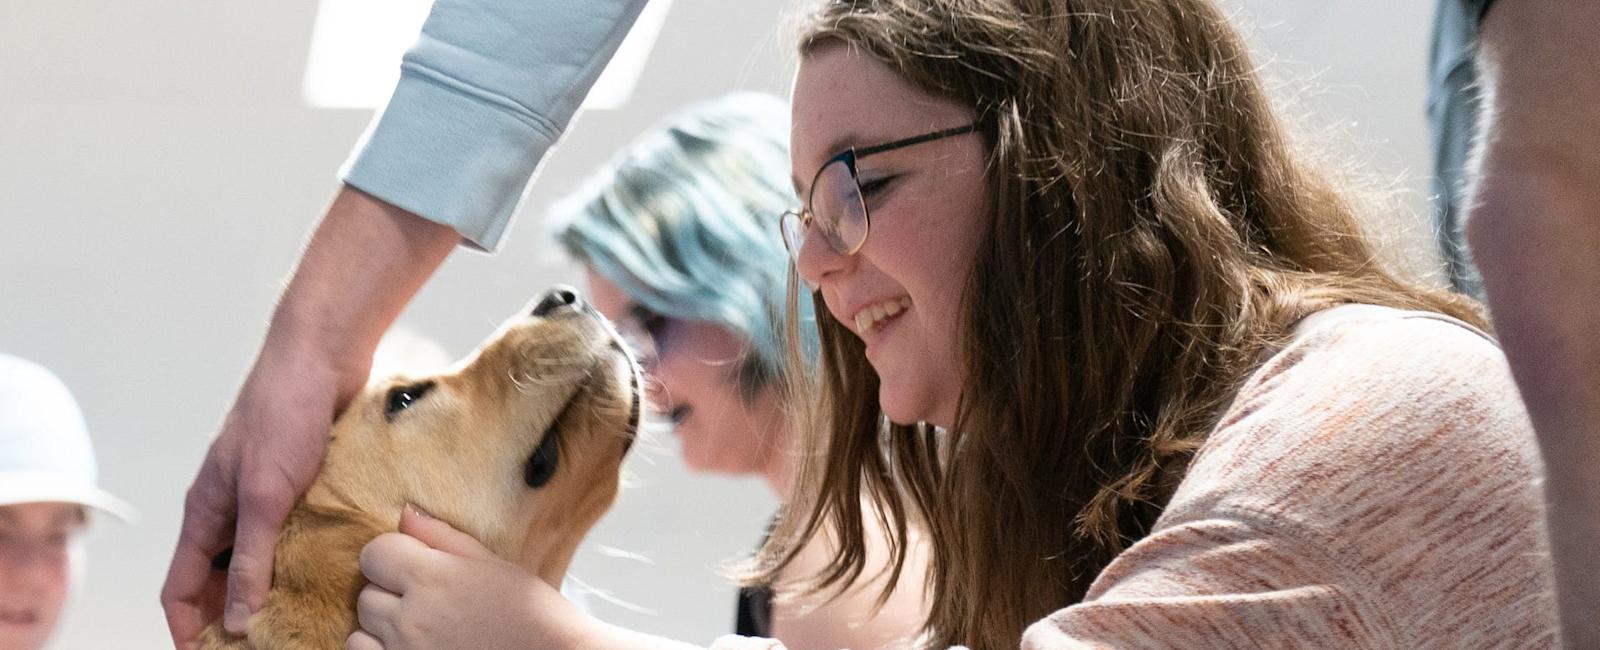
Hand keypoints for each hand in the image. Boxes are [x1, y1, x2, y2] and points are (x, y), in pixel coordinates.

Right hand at [161, 332, 363, 646]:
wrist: (322, 357)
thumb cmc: (285, 413)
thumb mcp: (265, 494)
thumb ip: (250, 557)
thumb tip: (236, 618)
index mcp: (205, 511)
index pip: (180, 588)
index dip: (189, 629)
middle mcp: (230, 507)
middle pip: (218, 580)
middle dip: (232, 616)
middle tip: (267, 644)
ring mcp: (265, 495)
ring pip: (258, 558)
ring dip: (272, 589)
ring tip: (300, 619)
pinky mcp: (300, 484)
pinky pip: (292, 534)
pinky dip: (302, 560)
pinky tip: (328, 576)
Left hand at [346, 505, 594, 649]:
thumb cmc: (531, 614)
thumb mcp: (493, 564)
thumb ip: (443, 538)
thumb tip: (406, 513)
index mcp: (433, 578)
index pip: (374, 553)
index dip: (392, 555)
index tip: (412, 564)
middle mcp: (411, 618)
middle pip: (367, 593)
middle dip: (389, 592)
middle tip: (426, 599)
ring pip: (359, 633)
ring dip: (381, 629)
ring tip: (417, 629)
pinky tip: (413, 648)